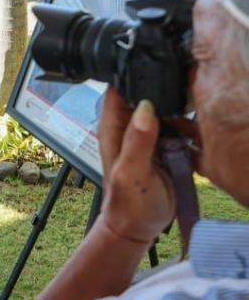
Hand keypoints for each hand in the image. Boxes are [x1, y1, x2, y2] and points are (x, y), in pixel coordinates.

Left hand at [97, 89, 174, 246]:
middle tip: (174, 94)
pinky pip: (173, 127)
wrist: (139, 228)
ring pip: (160, 109)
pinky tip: (187, 128)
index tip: (150, 71)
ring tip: (181, 115)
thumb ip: (137, 142)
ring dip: (171, 108)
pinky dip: (181, 125)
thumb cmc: (127, 204)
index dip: (129, 76)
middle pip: (141, 95)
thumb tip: (144, 107)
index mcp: (113, 128)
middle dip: (157, 90)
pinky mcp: (163, 147)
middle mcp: (128, 128)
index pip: (116, 90)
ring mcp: (146, 137)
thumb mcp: (130, 173)